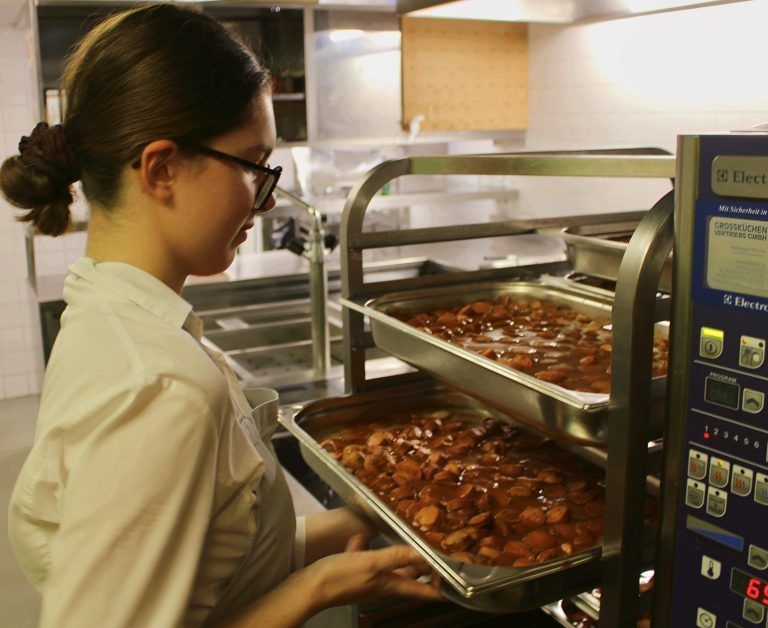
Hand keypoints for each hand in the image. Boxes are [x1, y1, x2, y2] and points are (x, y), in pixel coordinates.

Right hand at [305, 533, 442, 609]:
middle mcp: (382, 584)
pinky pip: (367, 558)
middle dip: (422, 565)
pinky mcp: (352, 571)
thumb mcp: (372, 563)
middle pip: (408, 575)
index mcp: (390, 584)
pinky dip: (367, 546)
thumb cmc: (339, 577)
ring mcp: (367, 578)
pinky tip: (362, 535)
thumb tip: (425, 554)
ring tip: (405, 536)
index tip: (455, 578)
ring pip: (389, 565)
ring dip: (397, 553)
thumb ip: (397, 556)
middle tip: (434, 549)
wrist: (308, 587)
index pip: (422, 590)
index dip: (440, 587)